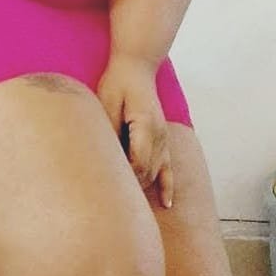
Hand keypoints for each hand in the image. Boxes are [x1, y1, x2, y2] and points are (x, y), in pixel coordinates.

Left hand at [96, 52, 173, 208]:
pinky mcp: (163, 139)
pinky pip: (169, 168)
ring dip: (142, 188)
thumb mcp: (107, 102)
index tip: (106, 189)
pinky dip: (168, 186)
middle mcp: (159, 135)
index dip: (123, 179)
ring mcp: (164, 138)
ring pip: (156, 173)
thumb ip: (109, 129)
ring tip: (126, 208)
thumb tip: (105, 156)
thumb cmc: (118, 82)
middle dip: (130, 188)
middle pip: (147, 173)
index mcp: (145, 125)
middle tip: (109, 202)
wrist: (136, 66)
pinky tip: (167, 205)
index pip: (137, 163)